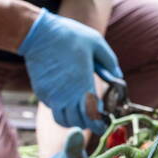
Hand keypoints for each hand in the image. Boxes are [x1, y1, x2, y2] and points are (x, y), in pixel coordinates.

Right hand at [18, 9, 122, 131]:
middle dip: (87, 122)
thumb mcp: (96, 42)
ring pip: (62, 120)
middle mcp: (66, 95)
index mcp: (82, 85)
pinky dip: (60, 108)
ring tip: (79, 111)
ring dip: (72, 120)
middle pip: (77, 123)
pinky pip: (52, 108)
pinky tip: (65, 96)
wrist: (39, 34)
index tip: (103, 122)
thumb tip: (118, 76)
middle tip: (93, 116)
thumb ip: (109, 61)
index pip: (91, 117)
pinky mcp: (41, 92)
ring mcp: (51, 95)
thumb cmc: (69, 36)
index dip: (98, 124)